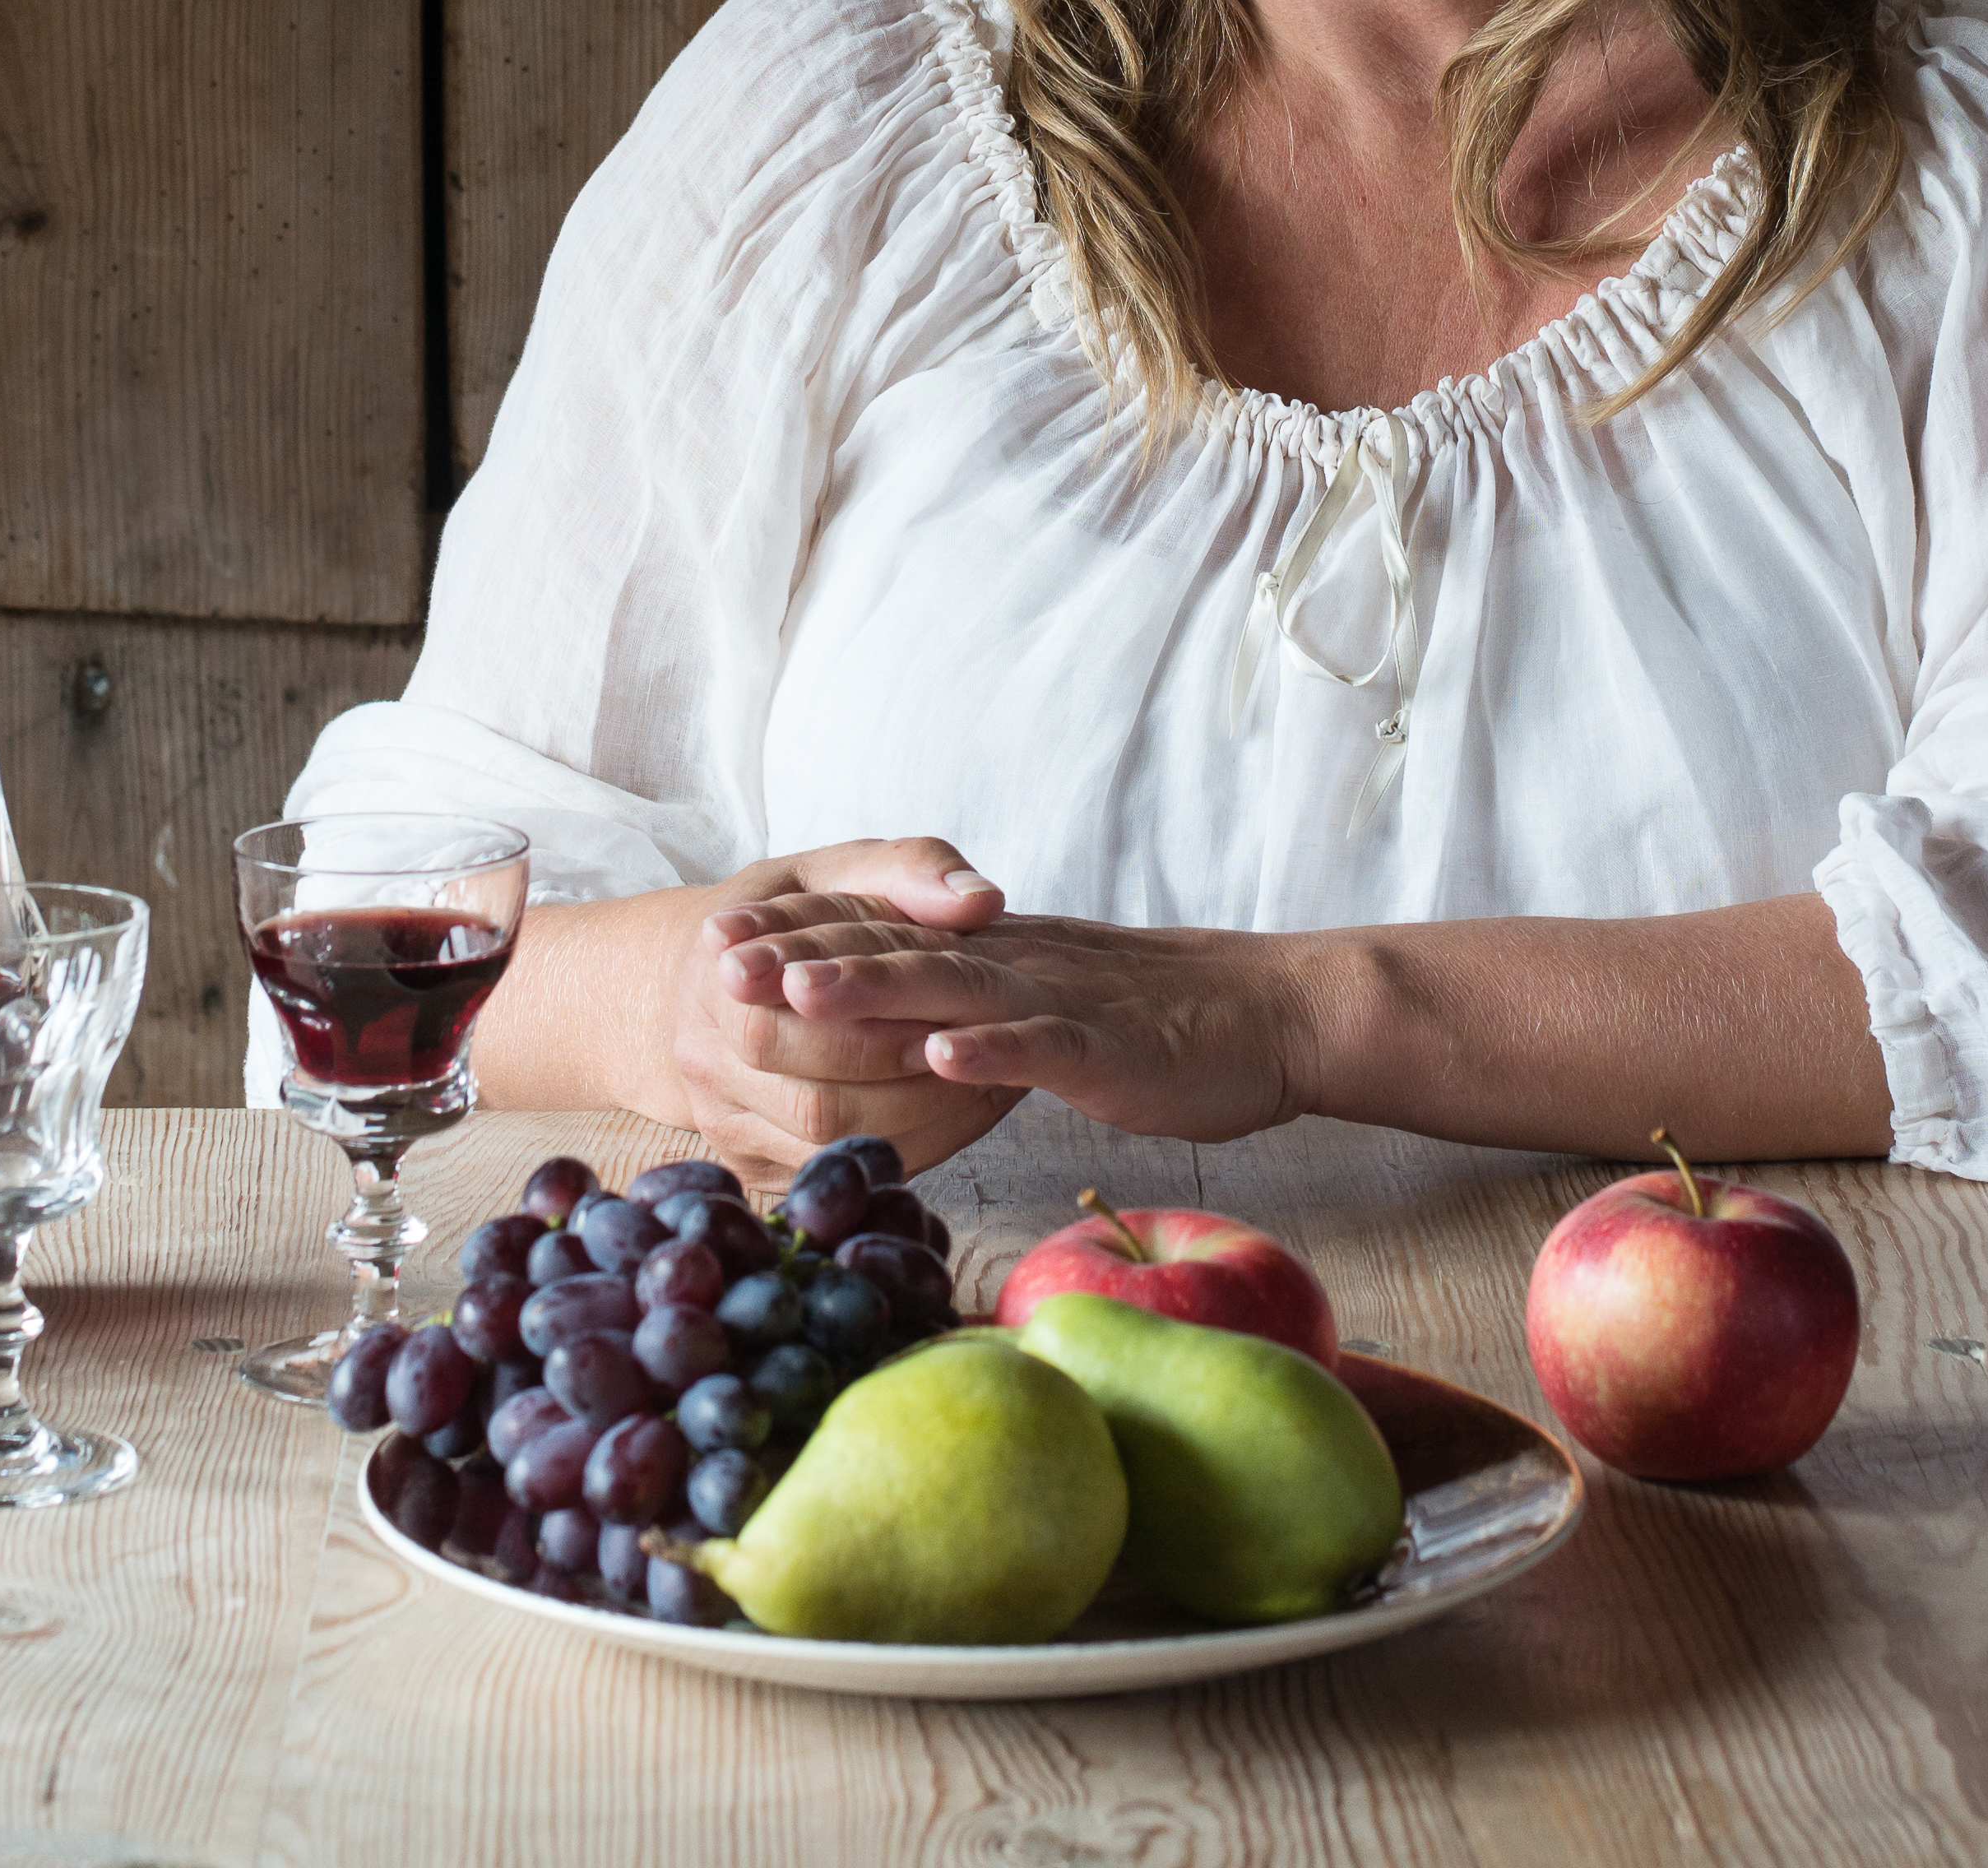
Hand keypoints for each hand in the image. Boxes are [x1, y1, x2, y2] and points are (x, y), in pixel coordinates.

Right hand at [653, 837, 1022, 1178]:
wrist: (712, 983)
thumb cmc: (792, 921)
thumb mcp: (838, 869)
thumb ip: (913, 869)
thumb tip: (983, 900)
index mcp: (717, 978)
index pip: (807, 1021)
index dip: (887, 1025)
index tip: (958, 1009)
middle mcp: (705, 1062)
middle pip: (819, 1103)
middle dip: (913, 1085)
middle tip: (986, 1054)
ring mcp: (725, 1124)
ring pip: (829, 1151)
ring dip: (920, 1126)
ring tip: (985, 1082)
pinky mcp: (753, 1167)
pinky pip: (835, 1177)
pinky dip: (905, 1152)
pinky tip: (953, 1113)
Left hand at [711, 901, 1316, 1144]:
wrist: (1273, 1013)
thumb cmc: (1161, 1026)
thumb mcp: (1047, 1006)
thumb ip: (978, 1009)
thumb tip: (905, 1035)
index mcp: (994, 954)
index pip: (882, 932)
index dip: (798, 932)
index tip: (714, 939)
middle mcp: (1013, 964)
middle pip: (894, 951)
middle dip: (800, 955)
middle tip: (715, 959)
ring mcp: (1060, 1002)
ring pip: (954, 988)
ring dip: (873, 988)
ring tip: (796, 988)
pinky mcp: (1110, 1047)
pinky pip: (1044, 1047)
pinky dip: (992, 1050)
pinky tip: (940, 1055)